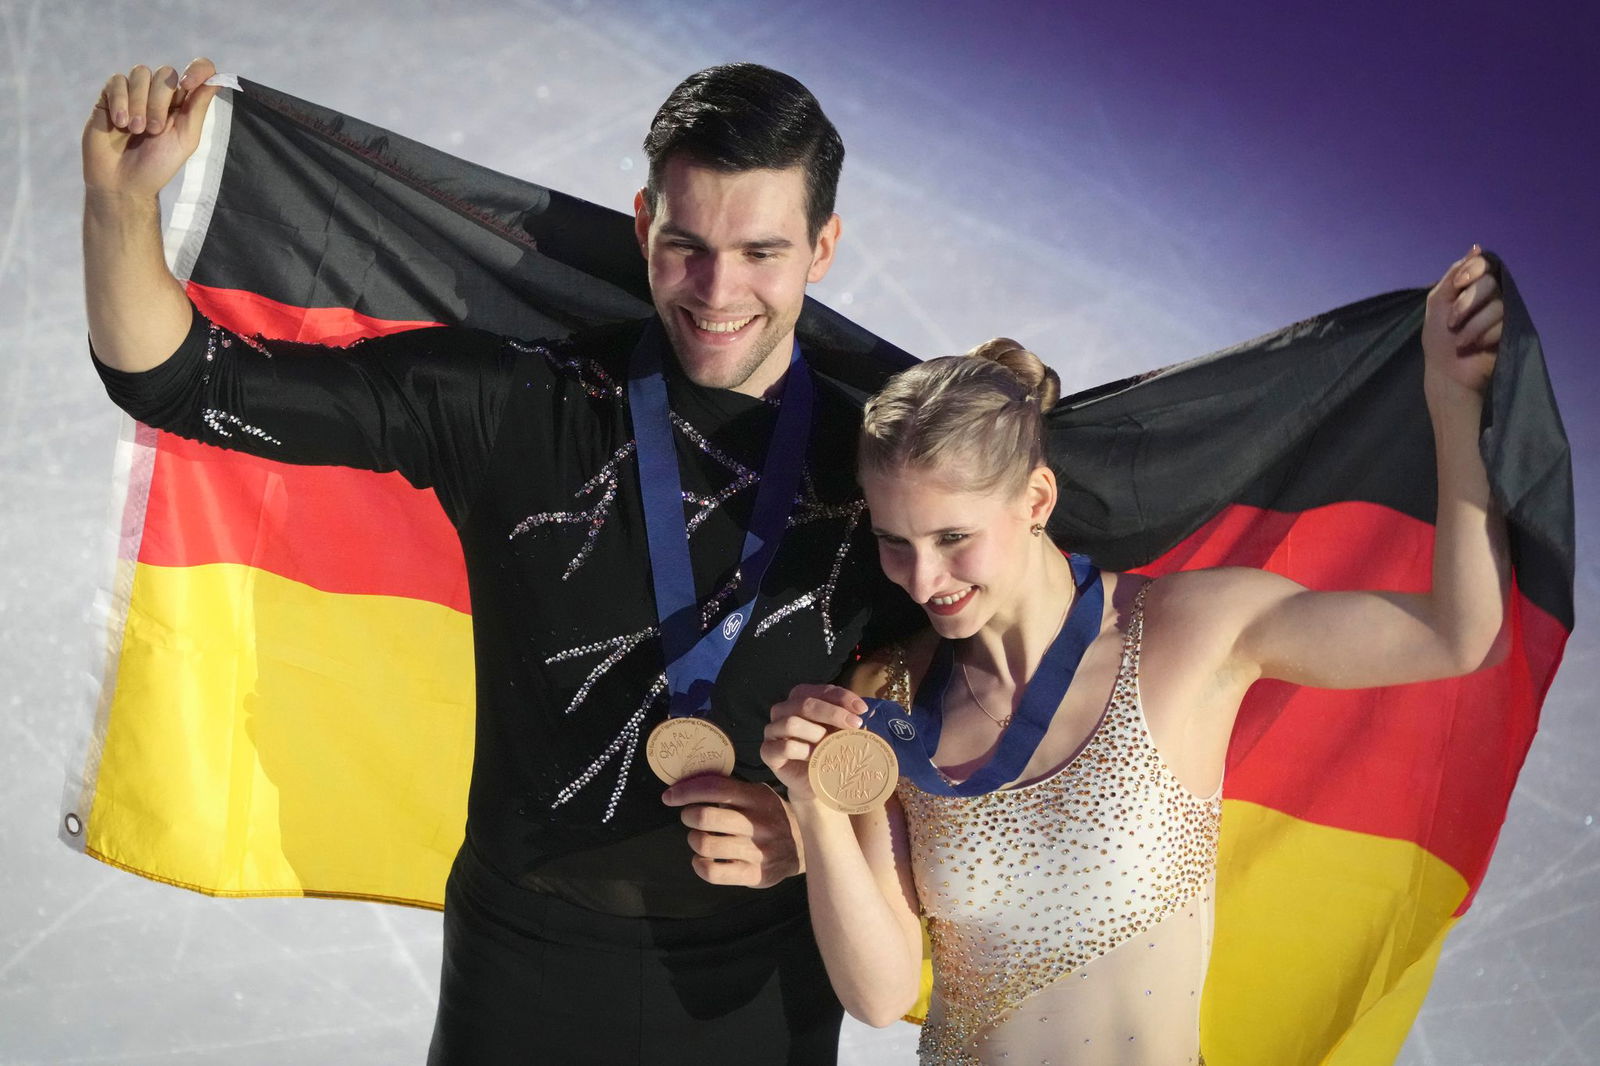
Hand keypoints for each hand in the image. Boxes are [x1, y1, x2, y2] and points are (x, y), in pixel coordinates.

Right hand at [83, 58, 220, 197]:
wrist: (123, 182)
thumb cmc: (158, 165)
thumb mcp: (186, 139)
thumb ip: (197, 108)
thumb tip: (216, 80)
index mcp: (183, 104)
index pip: (198, 71)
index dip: (197, 70)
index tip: (188, 84)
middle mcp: (160, 94)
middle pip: (166, 74)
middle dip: (159, 102)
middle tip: (153, 130)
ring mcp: (134, 93)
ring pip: (141, 74)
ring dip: (139, 103)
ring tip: (135, 130)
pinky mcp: (110, 96)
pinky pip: (117, 81)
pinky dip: (120, 101)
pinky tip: (119, 123)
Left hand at [662, 775, 803, 887]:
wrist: (805, 846)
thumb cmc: (771, 816)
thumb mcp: (759, 795)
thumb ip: (731, 789)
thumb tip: (689, 783)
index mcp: (756, 797)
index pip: (713, 788)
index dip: (685, 791)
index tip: (669, 797)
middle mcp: (757, 823)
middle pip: (705, 817)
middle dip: (688, 815)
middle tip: (690, 817)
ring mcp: (757, 850)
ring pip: (706, 844)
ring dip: (693, 839)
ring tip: (698, 838)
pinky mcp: (755, 874)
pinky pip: (714, 872)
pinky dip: (699, 865)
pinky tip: (702, 859)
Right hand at [760, 683, 866, 802]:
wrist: (815, 783)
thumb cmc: (828, 751)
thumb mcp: (841, 731)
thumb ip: (850, 718)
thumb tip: (868, 711)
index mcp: (800, 698)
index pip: (821, 690)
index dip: (843, 697)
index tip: (863, 710)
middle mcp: (782, 710)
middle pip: (805, 703)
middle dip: (833, 713)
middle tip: (855, 725)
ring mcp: (772, 730)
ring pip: (791, 723)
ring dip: (816, 734)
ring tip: (830, 745)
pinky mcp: (767, 751)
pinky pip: (784, 747)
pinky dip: (804, 751)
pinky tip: (815, 758)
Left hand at [1422, 245, 1503, 397]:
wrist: (1447, 371)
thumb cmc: (1438, 338)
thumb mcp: (1438, 302)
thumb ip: (1453, 276)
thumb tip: (1477, 247)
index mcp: (1472, 287)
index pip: (1483, 264)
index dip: (1472, 271)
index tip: (1456, 286)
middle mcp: (1491, 296)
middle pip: (1491, 282)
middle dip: (1467, 302)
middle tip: (1452, 321)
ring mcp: (1503, 313)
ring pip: (1497, 305)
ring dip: (1472, 325)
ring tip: (1459, 339)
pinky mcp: (1511, 330)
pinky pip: (1503, 323)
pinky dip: (1483, 335)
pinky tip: (1474, 346)